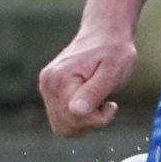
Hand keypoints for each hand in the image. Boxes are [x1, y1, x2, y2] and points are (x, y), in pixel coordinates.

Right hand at [38, 15, 141, 135]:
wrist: (105, 33)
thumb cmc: (113, 50)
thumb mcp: (113, 71)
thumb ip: (94, 92)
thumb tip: (76, 111)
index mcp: (60, 79)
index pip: (75, 118)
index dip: (98, 118)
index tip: (111, 104)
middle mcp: (48, 84)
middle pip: (66, 127)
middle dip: (90, 122)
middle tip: (105, 103)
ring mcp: (47, 89)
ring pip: (62, 127)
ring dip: (85, 122)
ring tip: (98, 102)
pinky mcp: (51, 93)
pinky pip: (63, 120)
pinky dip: (79, 118)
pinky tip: (91, 102)